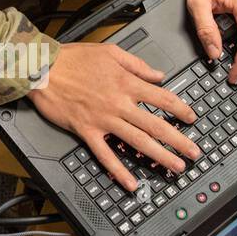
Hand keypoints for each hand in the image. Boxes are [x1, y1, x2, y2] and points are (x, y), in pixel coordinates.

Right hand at [27, 42, 200, 192]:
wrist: (42, 68)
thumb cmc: (72, 58)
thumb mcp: (110, 51)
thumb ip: (137, 64)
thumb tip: (158, 75)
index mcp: (126, 83)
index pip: (162, 98)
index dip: (181, 109)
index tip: (192, 118)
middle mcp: (119, 103)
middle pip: (156, 125)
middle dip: (179, 140)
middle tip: (194, 153)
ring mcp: (104, 120)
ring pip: (138, 141)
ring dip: (159, 156)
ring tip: (175, 167)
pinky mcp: (87, 131)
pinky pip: (106, 155)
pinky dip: (119, 171)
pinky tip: (131, 183)